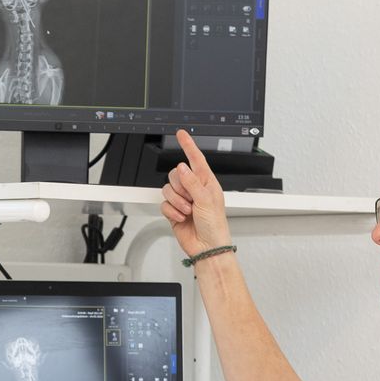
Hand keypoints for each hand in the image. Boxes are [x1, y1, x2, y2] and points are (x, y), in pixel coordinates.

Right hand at [160, 127, 231, 258]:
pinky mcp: (173, 211)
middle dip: (180, 187)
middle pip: (176, 174)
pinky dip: (171, 211)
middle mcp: (194, 189)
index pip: (196, 159)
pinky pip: (163, 204)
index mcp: (207, 182)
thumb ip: (192, 182)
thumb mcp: (207, 200)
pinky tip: (181, 217)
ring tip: (187, 211)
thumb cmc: (215, 225)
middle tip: (189, 199)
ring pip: (168, 189)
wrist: (207, 246)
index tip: (182, 134)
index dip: (188, 145)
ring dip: (176, 201)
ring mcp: (183, 200)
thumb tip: (182, 168)